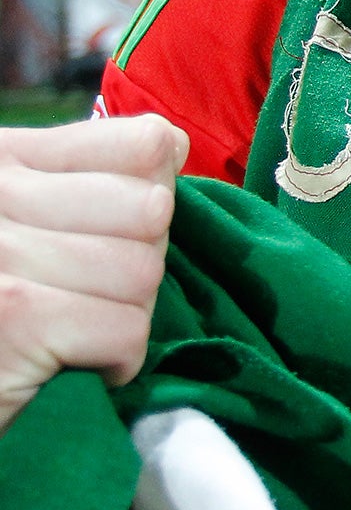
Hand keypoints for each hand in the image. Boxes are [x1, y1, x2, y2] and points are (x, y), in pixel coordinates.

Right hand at [0, 116, 185, 434]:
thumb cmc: (0, 311)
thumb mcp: (26, 219)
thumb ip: (90, 179)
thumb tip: (175, 147)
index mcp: (5, 158)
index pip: (146, 144)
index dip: (150, 198)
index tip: (108, 237)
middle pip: (153, 211)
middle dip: (139, 264)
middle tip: (88, 299)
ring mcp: (3, 254)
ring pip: (144, 272)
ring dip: (124, 316)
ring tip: (74, 333)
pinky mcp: (17, 319)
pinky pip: (127, 329)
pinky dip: (115, 361)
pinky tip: (71, 366)